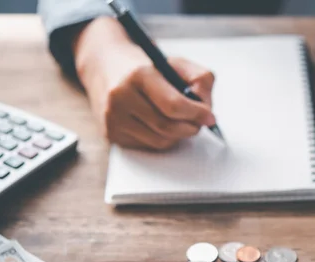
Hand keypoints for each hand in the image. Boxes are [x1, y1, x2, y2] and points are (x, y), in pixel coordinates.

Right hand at [73, 17, 215, 150]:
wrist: (104, 66)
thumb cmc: (144, 67)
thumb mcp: (174, 63)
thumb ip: (199, 79)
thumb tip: (207, 108)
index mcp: (138, 75)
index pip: (173, 105)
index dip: (197, 114)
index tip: (210, 117)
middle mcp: (121, 97)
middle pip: (168, 127)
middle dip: (190, 127)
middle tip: (198, 122)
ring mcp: (113, 118)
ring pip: (160, 141)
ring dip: (178, 135)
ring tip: (180, 122)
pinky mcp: (111, 134)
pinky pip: (148, 145)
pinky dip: (162, 139)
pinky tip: (160, 124)